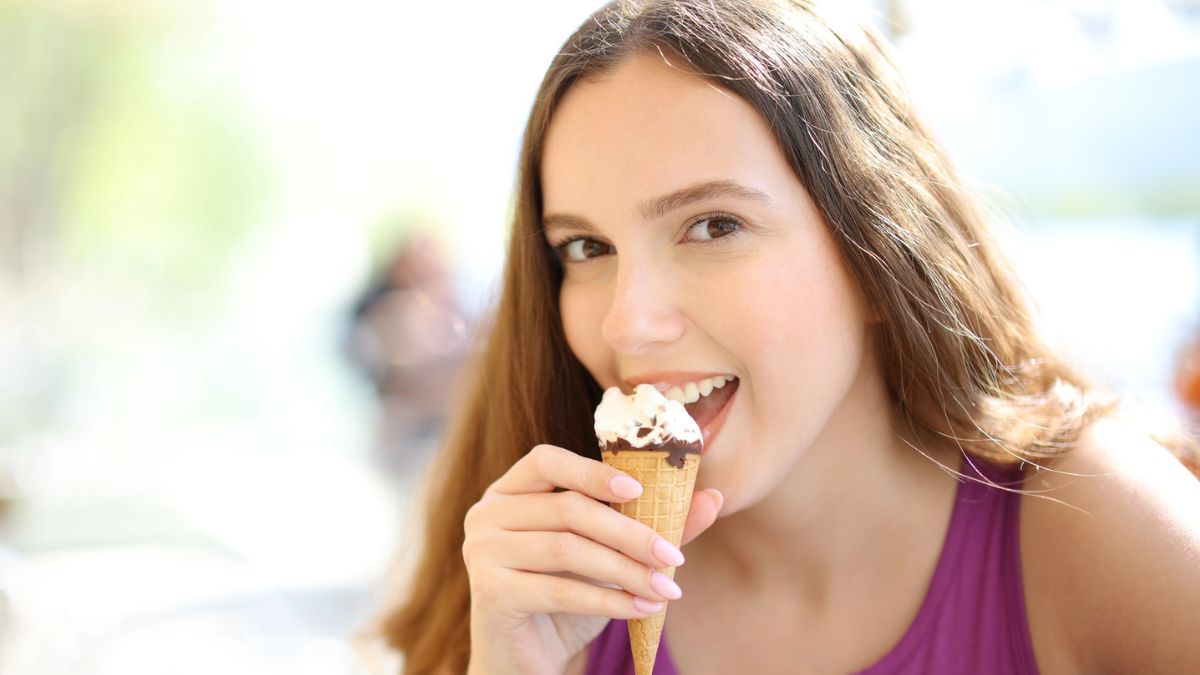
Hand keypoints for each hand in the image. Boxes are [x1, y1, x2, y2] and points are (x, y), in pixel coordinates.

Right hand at [462, 444, 722, 674]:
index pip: (546, 460)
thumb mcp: (607, 557)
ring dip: (625, 569)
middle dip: (630, 533)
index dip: (593, 472)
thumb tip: (713, 497)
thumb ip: (651, 524)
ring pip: (567, 548)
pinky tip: (643, 609)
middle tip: (674, 556)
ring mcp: (481, 552)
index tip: (641, 492)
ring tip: (666, 589)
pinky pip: (560, 590)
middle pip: (567, 509)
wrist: (526, 662)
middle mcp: (486, 514)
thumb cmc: (565, 601)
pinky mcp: (489, 592)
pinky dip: (609, 600)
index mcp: (509, 491)